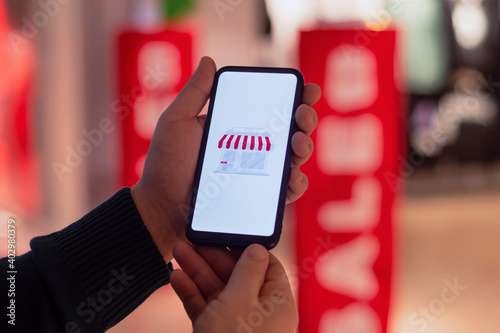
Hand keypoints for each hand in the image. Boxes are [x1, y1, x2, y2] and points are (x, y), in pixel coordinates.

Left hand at [131, 57, 320, 261]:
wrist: (161, 208)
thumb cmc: (166, 164)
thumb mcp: (177, 121)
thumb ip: (195, 92)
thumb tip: (209, 60)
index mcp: (237, 128)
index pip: (271, 109)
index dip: (294, 97)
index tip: (306, 89)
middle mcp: (251, 149)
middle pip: (290, 131)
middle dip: (305, 119)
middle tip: (301, 115)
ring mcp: (257, 174)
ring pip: (294, 159)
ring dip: (305, 148)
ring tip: (298, 142)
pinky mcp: (259, 199)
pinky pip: (286, 191)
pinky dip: (295, 183)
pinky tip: (292, 176)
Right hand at [170, 241, 297, 332]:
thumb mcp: (241, 300)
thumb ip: (247, 271)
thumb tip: (257, 248)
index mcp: (276, 301)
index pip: (264, 265)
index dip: (243, 247)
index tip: (225, 232)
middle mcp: (258, 310)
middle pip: (235, 274)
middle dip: (211, 256)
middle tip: (191, 239)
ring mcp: (236, 323)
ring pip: (216, 289)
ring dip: (196, 270)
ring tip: (177, 250)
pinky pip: (205, 307)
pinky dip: (190, 293)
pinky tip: (176, 278)